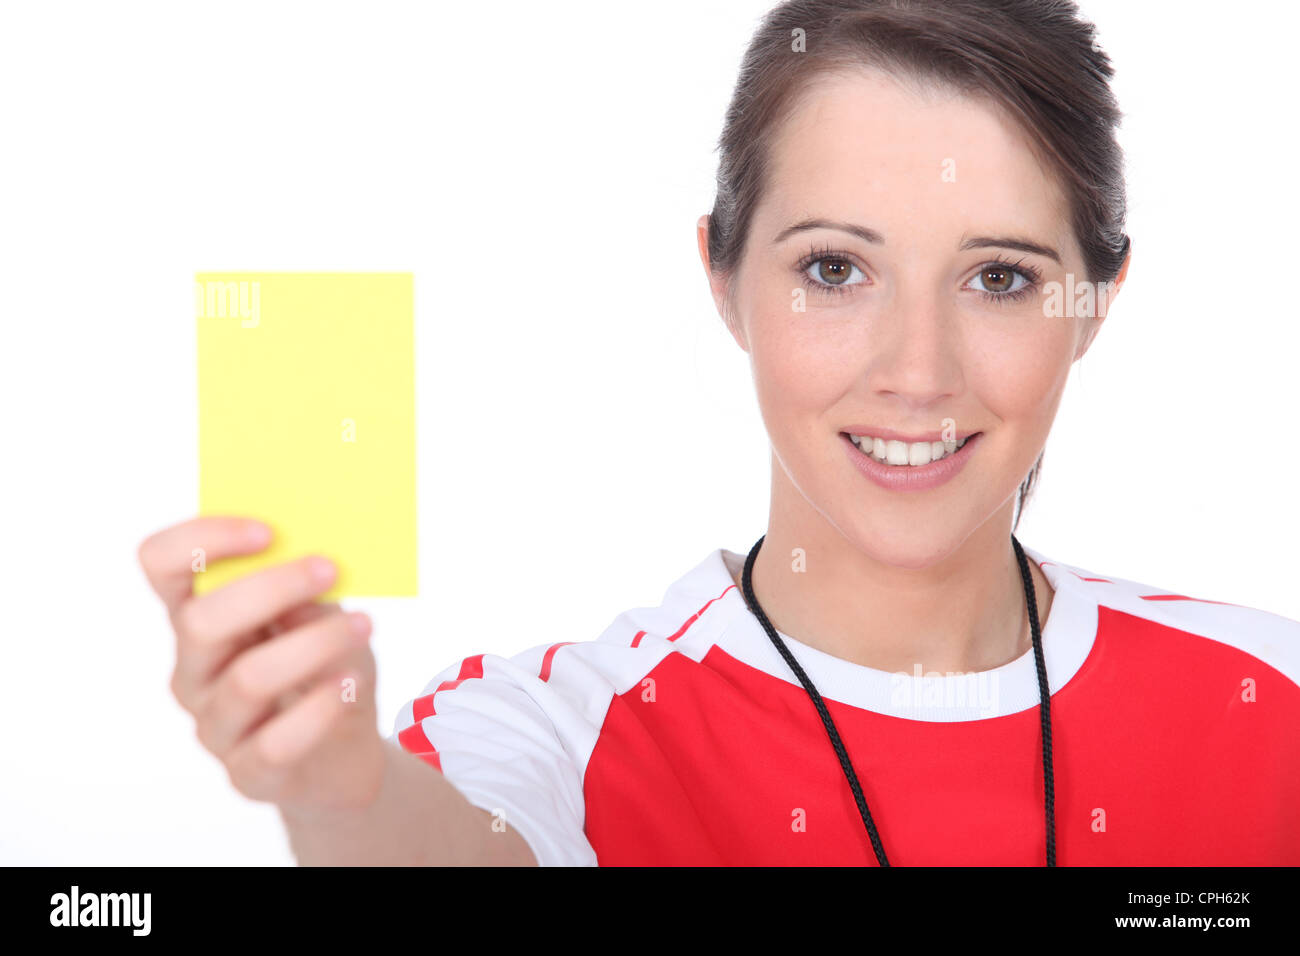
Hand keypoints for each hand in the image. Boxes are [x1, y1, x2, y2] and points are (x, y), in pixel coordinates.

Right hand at [138, 516, 386, 812]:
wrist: (346, 752)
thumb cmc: (326, 667)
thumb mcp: (324, 617)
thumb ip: (309, 593)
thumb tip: (310, 564)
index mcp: (200, 617)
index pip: (161, 565)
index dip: (201, 539)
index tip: (267, 530)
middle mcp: (194, 670)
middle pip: (199, 622)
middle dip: (269, 588)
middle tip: (329, 569)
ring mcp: (215, 725)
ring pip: (246, 679)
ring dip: (313, 644)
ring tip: (365, 625)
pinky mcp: (248, 773)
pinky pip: (275, 742)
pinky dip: (319, 708)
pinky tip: (349, 685)